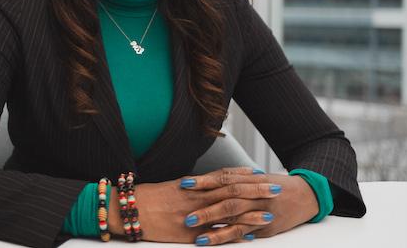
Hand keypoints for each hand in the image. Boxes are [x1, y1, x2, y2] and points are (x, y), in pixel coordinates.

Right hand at [107, 168, 279, 242]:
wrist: (130, 210)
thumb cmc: (149, 198)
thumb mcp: (173, 187)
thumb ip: (192, 188)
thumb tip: (207, 186)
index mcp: (194, 185)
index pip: (224, 176)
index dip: (243, 175)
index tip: (259, 173)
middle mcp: (198, 197)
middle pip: (233, 191)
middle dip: (255, 190)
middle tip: (275, 187)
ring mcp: (195, 215)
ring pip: (228, 211)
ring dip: (251, 212)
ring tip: (269, 212)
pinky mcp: (190, 234)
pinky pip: (216, 234)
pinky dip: (233, 233)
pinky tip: (248, 235)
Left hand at [181, 168, 319, 244]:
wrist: (306, 196)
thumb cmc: (276, 185)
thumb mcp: (256, 178)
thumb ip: (234, 180)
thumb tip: (207, 182)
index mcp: (251, 179)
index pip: (224, 179)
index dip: (204, 181)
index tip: (185, 184)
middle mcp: (256, 195)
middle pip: (228, 201)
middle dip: (207, 210)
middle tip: (187, 217)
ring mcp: (262, 212)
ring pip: (237, 222)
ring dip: (216, 230)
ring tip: (198, 237)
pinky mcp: (267, 229)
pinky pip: (246, 234)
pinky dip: (231, 238)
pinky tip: (218, 241)